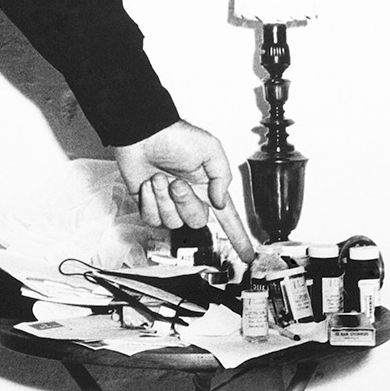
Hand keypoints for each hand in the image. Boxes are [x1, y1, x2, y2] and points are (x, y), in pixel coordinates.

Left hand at [114, 120, 254, 262]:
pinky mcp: (150, 206)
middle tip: (176, 182)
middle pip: (196, 221)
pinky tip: (147, 185)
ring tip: (158, 178)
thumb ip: (222, 177)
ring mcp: (170, 204)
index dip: (239, 238)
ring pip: (173, 223)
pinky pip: (153, 220)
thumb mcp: (211, 149)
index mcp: (209, 187)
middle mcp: (191, 199)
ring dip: (164, 199)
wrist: (141, 133)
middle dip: (184, 202)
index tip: (248, 256)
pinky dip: (149, 202)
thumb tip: (220, 203)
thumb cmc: (174, 136)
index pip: (229, 219)